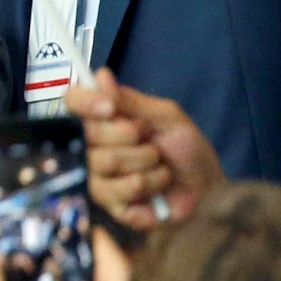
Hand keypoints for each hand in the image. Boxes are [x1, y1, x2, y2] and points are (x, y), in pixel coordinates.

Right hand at [66, 68, 224, 230]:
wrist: (207, 188)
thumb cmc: (186, 150)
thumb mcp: (166, 116)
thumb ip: (131, 100)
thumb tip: (100, 76)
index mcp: (104, 120)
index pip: (73, 101)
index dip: (85, 101)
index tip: (110, 107)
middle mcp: (94, 147)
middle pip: (92, 133)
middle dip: (132, 135)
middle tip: (152, 141)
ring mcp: (99, 178)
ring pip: (108, 161)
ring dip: (146, 161)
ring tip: (160, 166)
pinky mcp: (110, 205)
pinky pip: (120, 189)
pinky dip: (150, 184)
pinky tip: (158, 188)